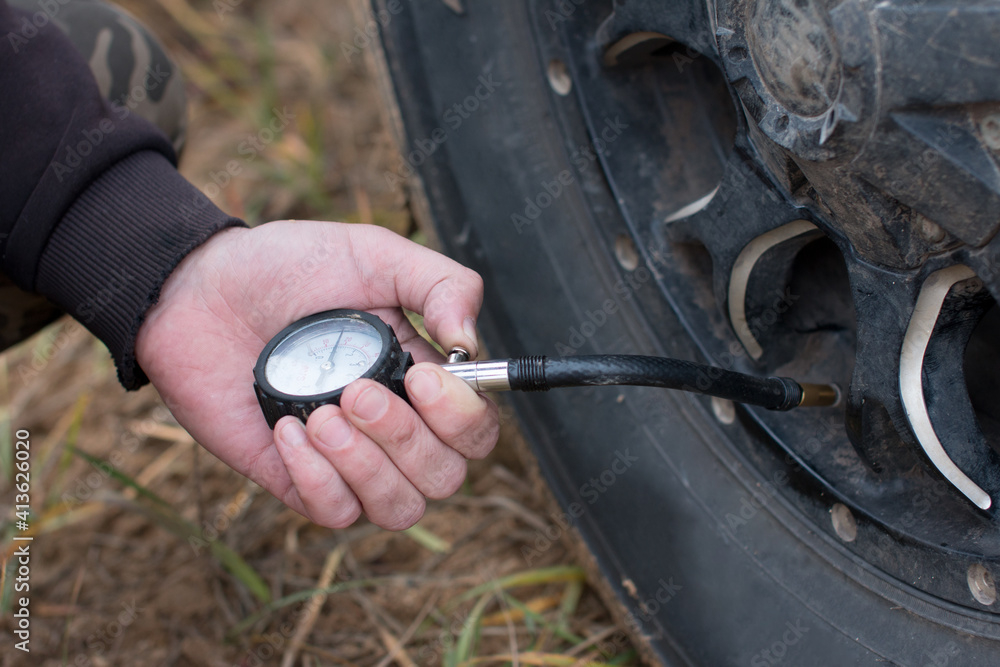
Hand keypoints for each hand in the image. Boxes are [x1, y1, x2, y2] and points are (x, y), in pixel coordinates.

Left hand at [135, 221, 499, 529]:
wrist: (200, 288)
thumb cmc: (289, 267)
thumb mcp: (376, 255)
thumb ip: (442, 284)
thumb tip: (471, 344)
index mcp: (423, 380)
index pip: (475, 431)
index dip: (462, 418)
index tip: (423, 378)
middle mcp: (393, 427)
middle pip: (444, 477)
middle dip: (406, 439)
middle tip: (356, 390)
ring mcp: (346, 458)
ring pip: (398, 508)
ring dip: (367, 465)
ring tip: (321, 414)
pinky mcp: (296, 478)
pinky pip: (335, 514)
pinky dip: (317, 479)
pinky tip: (287, 430)